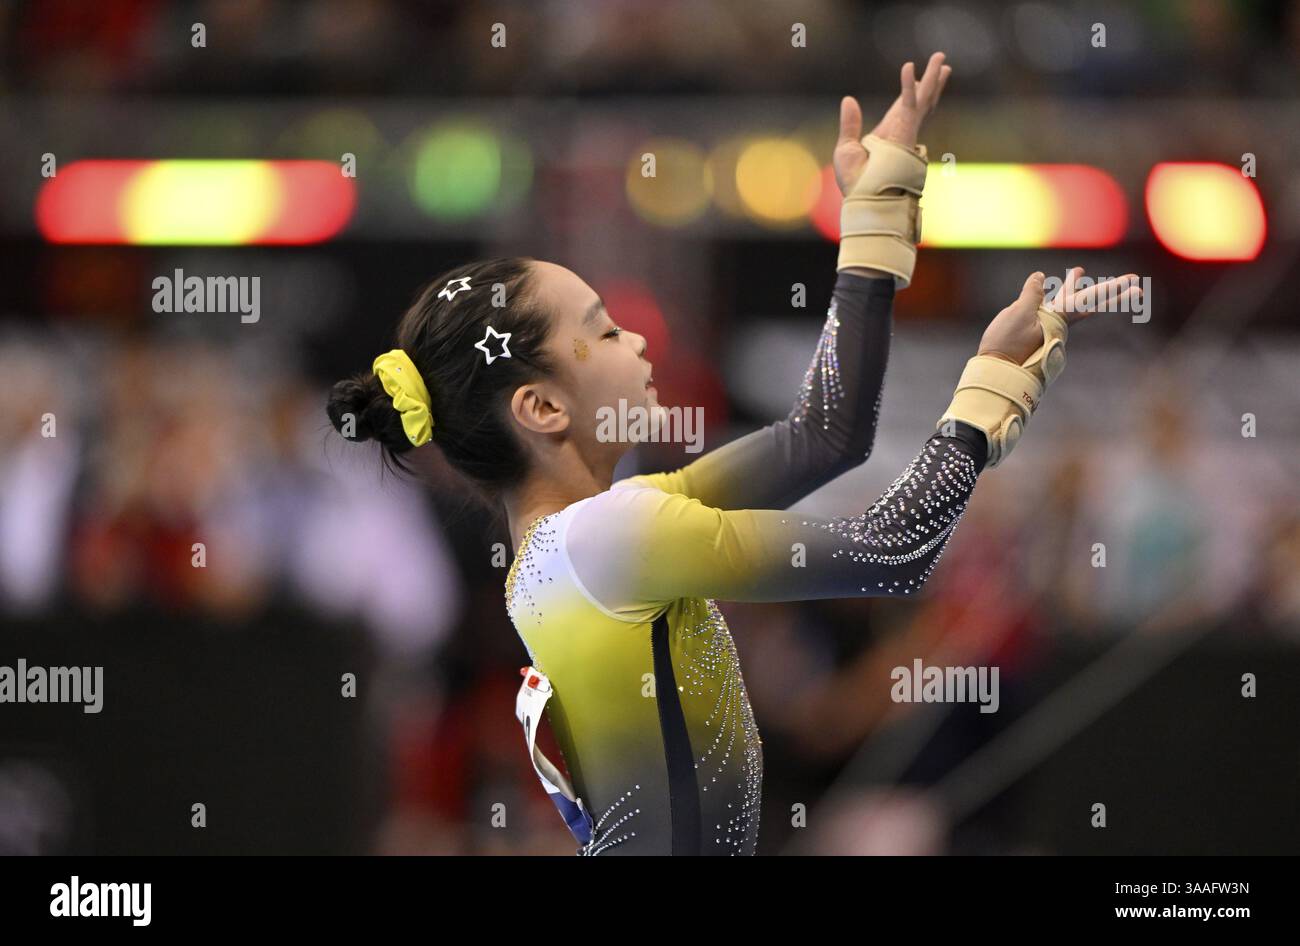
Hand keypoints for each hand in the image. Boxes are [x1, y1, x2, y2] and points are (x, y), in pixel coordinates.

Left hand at [834, 52, 951, 196]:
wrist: (864, 196)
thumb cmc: (855, 181)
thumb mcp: (847, 147)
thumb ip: (850, 123)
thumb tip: (849, 100)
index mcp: (888, 135)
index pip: (902, 108)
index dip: (910, 91)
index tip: (917, 76)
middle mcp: (901, 131)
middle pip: (921, 101)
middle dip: (932, 82)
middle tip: (943, 64)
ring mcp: (906, 131)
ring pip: (922, 99)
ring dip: (932, 77)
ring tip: (942, 58)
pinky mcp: (905, 131)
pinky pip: (907, 103)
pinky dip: (908, 85)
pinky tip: (909, 66)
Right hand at [978, 267, 1142, 363]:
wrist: (997, 370)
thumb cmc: (1007, 345)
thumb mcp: (1017, 316)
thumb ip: (1030, 295)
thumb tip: (1040, 276)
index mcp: (1059, 319)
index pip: (1091, 301)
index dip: (1113, 293)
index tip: (1135, 288)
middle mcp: (1058, 323)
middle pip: (1088, 302)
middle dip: (1111, 291)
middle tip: (1135, 281)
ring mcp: (1046, 326)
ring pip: (1066, 303)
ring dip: (1073, 287)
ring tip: (1078, 271)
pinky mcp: (1033, 329)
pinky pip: (1049, 308)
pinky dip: (1052, 296)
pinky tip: (1048, 288)